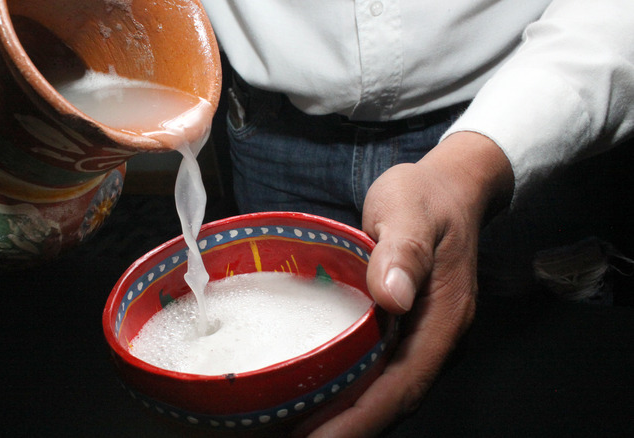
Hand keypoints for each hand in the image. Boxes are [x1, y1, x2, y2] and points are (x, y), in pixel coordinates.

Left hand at [307, 131, 513, 436]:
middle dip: (348, 428)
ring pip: (386, 390)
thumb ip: (404, 251)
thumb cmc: (425, 196)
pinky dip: (350, 391)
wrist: (448, 187)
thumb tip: (393, 297)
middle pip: (393, 399)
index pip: (403, 383)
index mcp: (443, 317)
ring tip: (296, 429)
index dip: (362, 417)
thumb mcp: (410, 210)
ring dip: (347, 416)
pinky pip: (380, 371)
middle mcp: (435, 337)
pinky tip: (318, 393)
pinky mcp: (406, 329)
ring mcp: (422, 335)